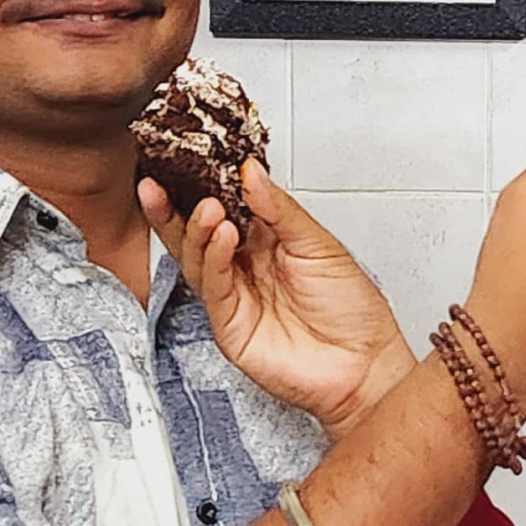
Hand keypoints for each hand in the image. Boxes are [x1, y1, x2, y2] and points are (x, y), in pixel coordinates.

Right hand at [141, 158, 413, 436]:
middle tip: (160, 180)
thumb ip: (280, 209)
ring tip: (209, 208)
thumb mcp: (319, 244)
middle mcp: (243, 266)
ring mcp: (233, 296)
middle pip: (195, 233)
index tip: (181, 159)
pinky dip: (213, 260)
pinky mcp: (229, 325)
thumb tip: (250, 172)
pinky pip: (212, 288)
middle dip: (173, 206)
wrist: (365, 366)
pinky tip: (221, 237)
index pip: (223, 207)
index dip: (200, 185)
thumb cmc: (352, 310)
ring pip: (196, 258)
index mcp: (265, 241)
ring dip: (197, 229)